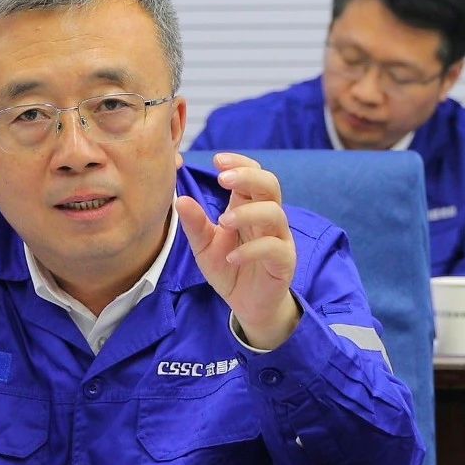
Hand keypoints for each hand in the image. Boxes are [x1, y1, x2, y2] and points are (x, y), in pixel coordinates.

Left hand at [177, 152, 299, 349]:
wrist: (247, 304)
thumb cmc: (229, 269)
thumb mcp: (204, 247)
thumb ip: (195, 225)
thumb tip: (180, 199)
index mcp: (249, 207)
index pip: (253, 174)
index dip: (239, 163)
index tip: (217, 160)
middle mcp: (267, 218)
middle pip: (270, 185)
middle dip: (248, 177)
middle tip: (223, 180)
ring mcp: (279, 239)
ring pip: (275, 213)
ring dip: (248, 213)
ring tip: (223, 222)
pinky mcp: (284, 262)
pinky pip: (274, 248)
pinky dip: (251, 250)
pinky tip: (231, 257)